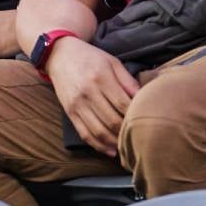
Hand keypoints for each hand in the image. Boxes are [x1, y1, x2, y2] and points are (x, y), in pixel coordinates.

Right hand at [46, 38, 138, 156]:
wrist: (59, 56)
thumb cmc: (90, 57)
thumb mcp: (112, 61)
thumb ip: (128, 80)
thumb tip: (143, 98)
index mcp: (100, 78)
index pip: (122, 104)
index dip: (135, 116)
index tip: (146, 121)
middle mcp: (87, 93)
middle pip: (112, 121)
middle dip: (127, 132)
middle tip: (139, 137)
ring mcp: (77, 105)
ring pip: (99, 131)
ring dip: (114, 143)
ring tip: (127, 146)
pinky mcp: (69, 113)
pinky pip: (84, 134)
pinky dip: (98, 146)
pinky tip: (110, 150)